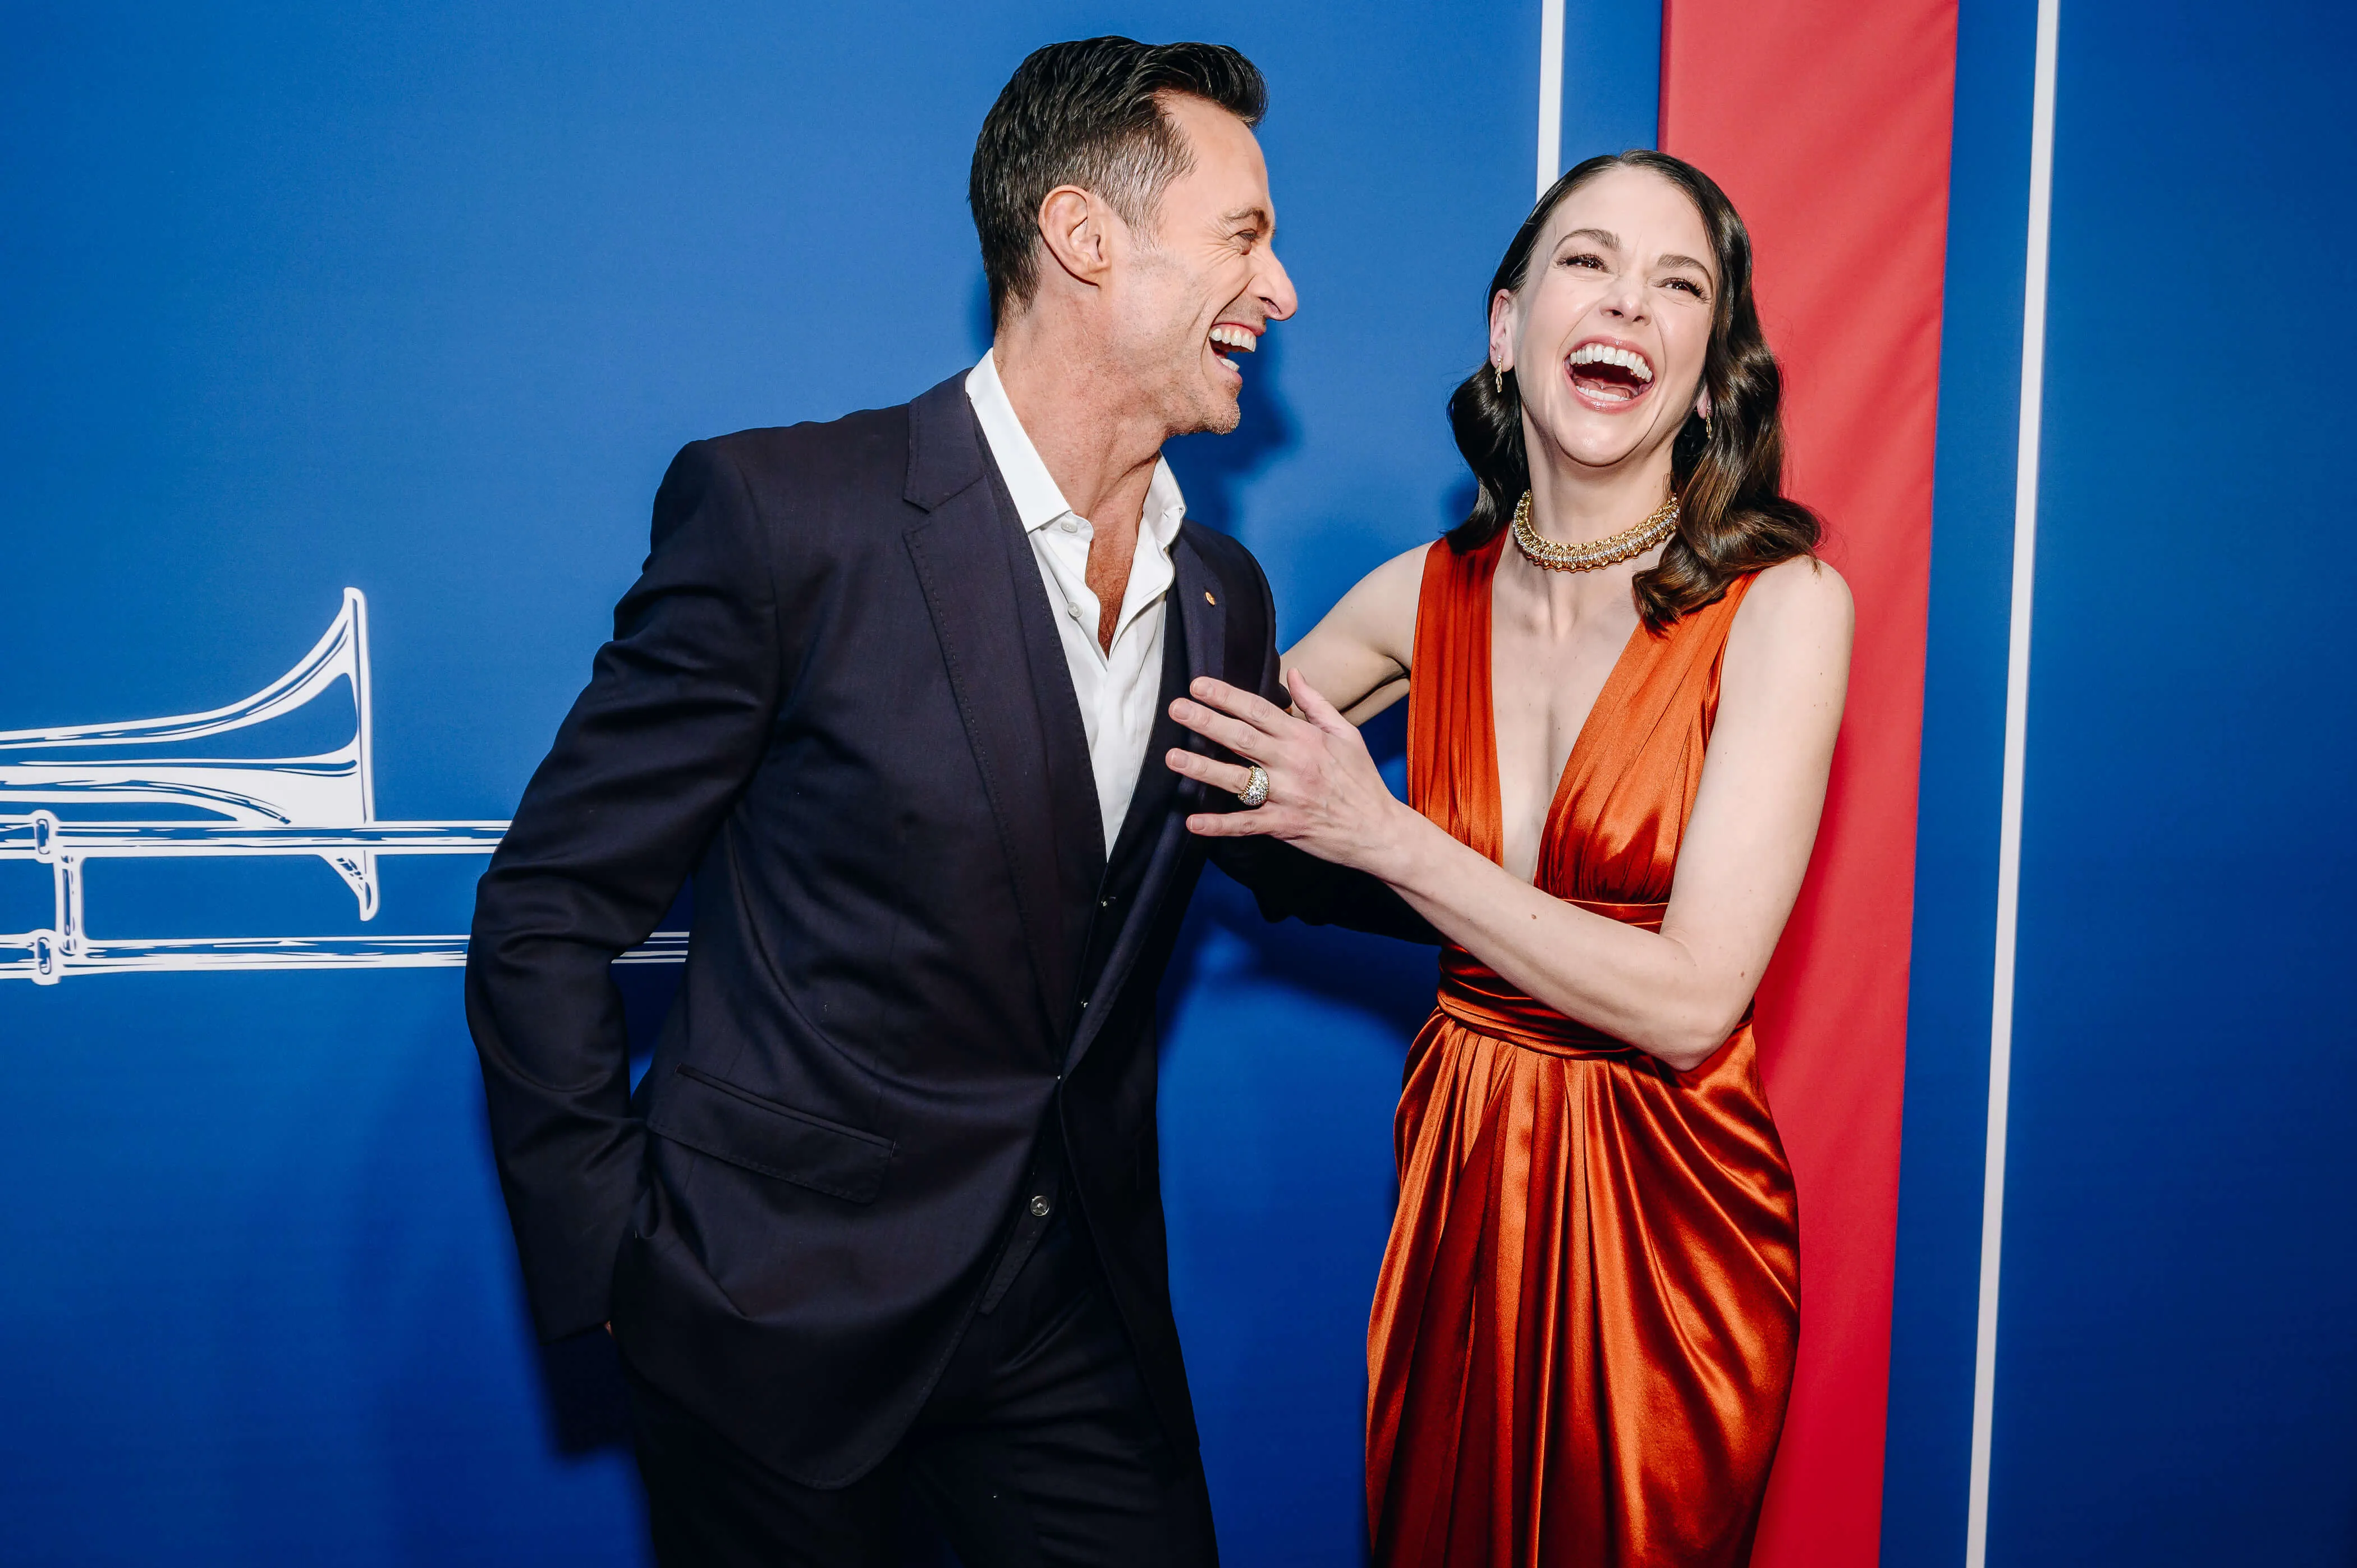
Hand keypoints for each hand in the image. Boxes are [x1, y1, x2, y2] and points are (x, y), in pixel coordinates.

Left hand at [1164, 669, 1416, 875]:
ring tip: (1173, 757)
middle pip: (1242, 738)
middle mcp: (1292, 763)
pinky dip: (1219, 825)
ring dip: (1203, 768)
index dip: (1226, 696)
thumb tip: (1294, 671)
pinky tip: (1194, 822)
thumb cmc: (1361, 779)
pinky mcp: (1284, 826)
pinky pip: (1246, 824)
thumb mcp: (1346, 732)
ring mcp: (1287, 796)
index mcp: (1304, 737)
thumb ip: (1315, 702)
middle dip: (1206, 722)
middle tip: (1176, 709)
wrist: (1379, 829)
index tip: (1198, 685)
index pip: (1258, 710)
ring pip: (1238, 779)